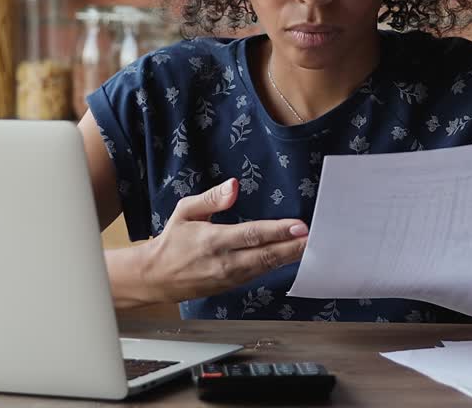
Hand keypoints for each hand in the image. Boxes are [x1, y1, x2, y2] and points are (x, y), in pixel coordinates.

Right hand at [142, 178, 308, 303]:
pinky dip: (277, 266)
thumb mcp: (185, 211)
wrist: (156, 277)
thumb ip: (211, 198)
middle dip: (293, 247)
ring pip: (266, 267)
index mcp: (212, 240)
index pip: (251, 235)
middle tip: (316, 239)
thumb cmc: (172, 240)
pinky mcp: (232, 286)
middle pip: (265, 255)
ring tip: (311, 246)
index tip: (299, 226)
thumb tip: (234, 185)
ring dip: (290, 257)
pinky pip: (259, 274)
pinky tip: (291, 256)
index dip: (277, 231)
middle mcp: (224, 262)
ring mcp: (229, 277)